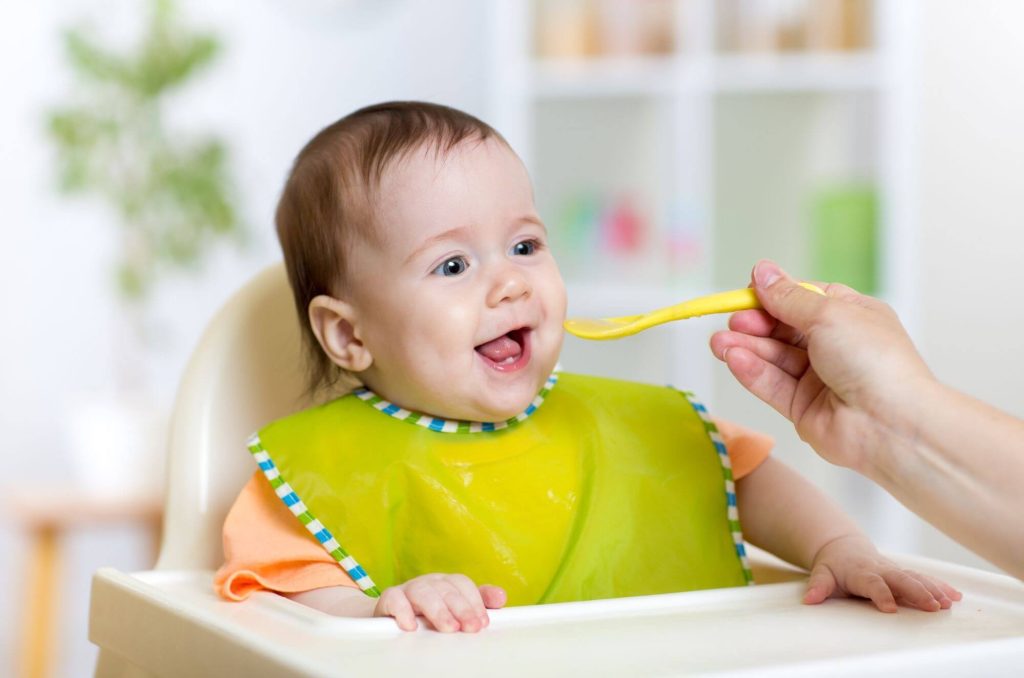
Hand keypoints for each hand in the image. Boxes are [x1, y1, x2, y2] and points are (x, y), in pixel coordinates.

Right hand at [374, 573, 506, 631]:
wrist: (391, 614)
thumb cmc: (429, 612)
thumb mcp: (455, 607)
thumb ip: (478, 602)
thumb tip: (501, 597)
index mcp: (446, 582)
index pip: (463, 584)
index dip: (474, 602)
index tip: (482, 622)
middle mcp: (429, 582)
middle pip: (447, 589)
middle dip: (462, 608)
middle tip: (471, 627)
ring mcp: (409, 589)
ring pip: (424, 592)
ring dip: (438, 610)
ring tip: (449, 628)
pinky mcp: (389, 598)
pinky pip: (395, 600)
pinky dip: (403, 611)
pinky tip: (411, 625)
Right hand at [709, 260, 935, 470]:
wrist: (891, 424)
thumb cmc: (874, 361)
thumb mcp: (828, 314)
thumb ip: (788, 297)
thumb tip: (762, 271)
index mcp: (852, 317)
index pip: (803, 300)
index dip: (774, 296)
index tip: (747, 291)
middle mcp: (835, 346)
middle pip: (783, 329)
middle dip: (755, 324)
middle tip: (733, 321)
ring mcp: (819, 379)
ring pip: (773, 358)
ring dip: (745, 348)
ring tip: (718, 342)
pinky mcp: (803, 408)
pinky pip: (772, 385)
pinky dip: (752, 371)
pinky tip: (733, 359)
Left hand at [804, 535, 961, 611]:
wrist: (843, 547)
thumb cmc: (833, 565)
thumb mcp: (821, 573)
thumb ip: (817, 586)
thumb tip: (810, 599)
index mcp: (861, 571)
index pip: (872, 583)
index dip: (881, 594)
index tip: (890, 608)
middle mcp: (881, 569)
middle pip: (901, 579)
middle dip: (917, 592)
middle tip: (933, 606)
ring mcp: (895, 570)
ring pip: (917, 578)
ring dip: (934, 589)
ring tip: (949, 603)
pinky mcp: (904, 573)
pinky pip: (924, 578)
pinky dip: (940, 586)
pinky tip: (956, 596)